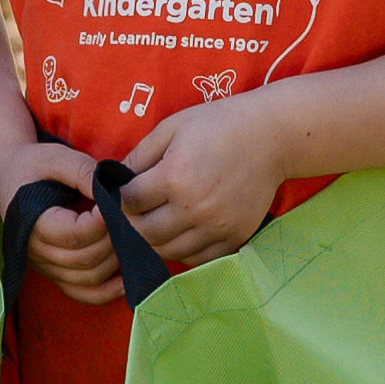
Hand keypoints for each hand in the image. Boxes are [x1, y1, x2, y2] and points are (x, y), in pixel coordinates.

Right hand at [0, 152, 123, 307]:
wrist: (8, 177)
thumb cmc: (33, 165)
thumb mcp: (57, 158)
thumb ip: (84, 172)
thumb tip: (115, 192)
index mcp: (32, 223)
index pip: (75, 234)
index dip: (103, 222)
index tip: (118, 200)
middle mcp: (36, 251)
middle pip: (85, 259)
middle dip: (115, 240)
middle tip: (133, 218)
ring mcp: (45, 266)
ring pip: (87, 278)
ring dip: (116, 263)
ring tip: (134, 239)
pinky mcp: (55, 273)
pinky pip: (83, 293)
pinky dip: (107, 292)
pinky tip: (128, 280)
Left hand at [111, 89, 293, 269]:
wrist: (272, 136)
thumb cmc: (218, 124)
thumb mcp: (172, 128)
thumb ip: (139, 155)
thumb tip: (113, 179)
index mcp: (174, 177)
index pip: (130, 203)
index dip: (121, 198)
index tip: (127, 192)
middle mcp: (193, 208)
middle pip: (144, 233)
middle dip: (133, 223)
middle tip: (137, 212)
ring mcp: (216, 227)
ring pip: (169, 251)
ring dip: (156, 241)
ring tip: (158, 222)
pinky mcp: (235, 237)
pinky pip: (199, 259)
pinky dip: (185, 251)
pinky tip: (183, 233)